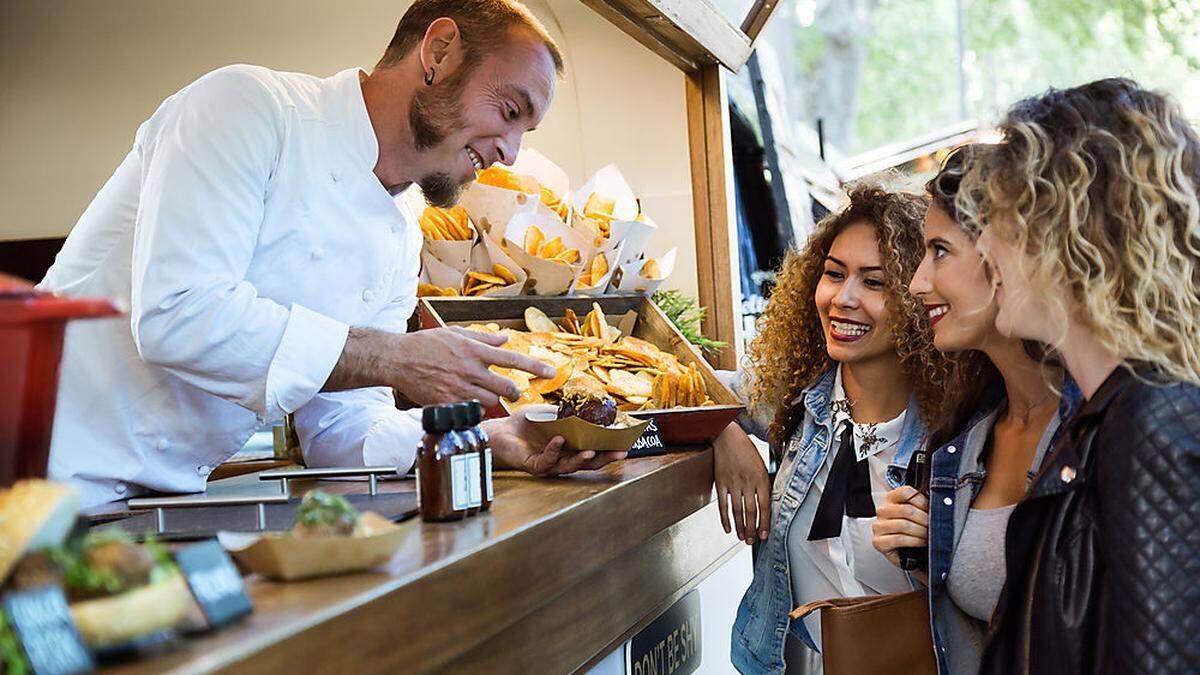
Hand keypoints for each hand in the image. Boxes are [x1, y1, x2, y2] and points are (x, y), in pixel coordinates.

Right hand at [324, 326, 555, 407]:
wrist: (397, 359)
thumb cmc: (426, 344)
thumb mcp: (456, 334)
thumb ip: (483, 339)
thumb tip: (505, 338)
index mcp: (474, 351)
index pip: (512, 359)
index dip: (535, 367)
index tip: (552, 372)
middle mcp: (470, 370)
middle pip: (506, 387)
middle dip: (513, 392)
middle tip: (511, 391)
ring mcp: (458, 388)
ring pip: (490, 402)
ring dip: (492, 400)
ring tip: (480, 393)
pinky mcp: (447, 403)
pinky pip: (470, 412)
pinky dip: (473, 409)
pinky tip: (465, 402)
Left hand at [483, 410, 627, 476]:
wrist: (501, 429)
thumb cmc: (526, 422)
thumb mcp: (551, 413)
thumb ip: (568, 414)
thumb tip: (589, 408)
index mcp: (571, 446)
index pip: (595, 449)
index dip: (610, 447)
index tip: (626, 442)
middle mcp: (564, 458)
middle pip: (589, 462)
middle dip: (605, 457)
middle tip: (620, 452)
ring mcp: (551, 464)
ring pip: (571, 466)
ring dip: (582, 458)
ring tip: (592, 451)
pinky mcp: (535, 466)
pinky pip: (548, 461)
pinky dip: (554, 450)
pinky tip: (559, 440)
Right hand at [713, 423, 769, 544]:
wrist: (727, 436)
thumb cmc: (746, 449)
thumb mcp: (761, 465)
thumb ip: (763, 484)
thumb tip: (765, 504)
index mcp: (761, 478)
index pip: (765, 506)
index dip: (764, 523)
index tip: (764, 535)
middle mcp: (747, 482)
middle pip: (751, 512)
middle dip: (752, 529)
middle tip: (752, 541)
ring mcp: (733, 483)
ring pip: (737, 511)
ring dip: (740, 527)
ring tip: (742, 538)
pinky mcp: (721, 483)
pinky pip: (723, 505)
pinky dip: (725, 518)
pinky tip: (728, 528)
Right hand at [872, 485, 929, 567]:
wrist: (901, 549)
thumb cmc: (910, 530)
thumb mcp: (915, 514)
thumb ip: (922, 507)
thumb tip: (938, 505)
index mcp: (891, 499)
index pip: (905, 492)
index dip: (922, 501)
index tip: (932, 510)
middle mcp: (882, 511)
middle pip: (907, 510)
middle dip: (925, 520)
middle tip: (935, 526)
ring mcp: (879, 526)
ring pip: (904, 525)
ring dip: (921, 531)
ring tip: (930, 535)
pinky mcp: (879, 542)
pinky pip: (900, 539)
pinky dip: (915, 541)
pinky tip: (922, 542)